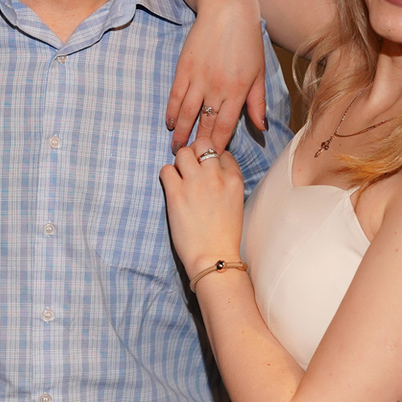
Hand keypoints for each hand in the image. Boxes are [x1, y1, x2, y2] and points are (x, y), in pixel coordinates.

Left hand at [158, 144, 245, 279]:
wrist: (213, 257)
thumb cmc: (224, 235)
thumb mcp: (236, 202)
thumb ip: (226, 182)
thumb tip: (211, 170)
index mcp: (234, 179)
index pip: (222, 152)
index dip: (213, 159)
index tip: (207, 169)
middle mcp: (216, 176)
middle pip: (203, 144)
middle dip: (195, 152)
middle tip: (191, 166)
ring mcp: (195, 183)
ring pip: (183, 153)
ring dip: (180, 162)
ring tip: (180, 176)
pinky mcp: (176, 193)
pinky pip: (166, 170)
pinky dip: (167, 175)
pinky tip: (172, 187)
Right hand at [166, 0, 268, 152]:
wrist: (228, 10)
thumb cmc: (248, 41)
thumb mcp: (259, 73)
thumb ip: (257, 102)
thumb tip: (261, 128)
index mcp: (238, 92)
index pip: (225, 128)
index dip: (218, 146)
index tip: (212, 159)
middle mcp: (217, 88)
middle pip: (205, 124)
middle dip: (198, 145)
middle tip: (192, 160)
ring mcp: (198, 79)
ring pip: (187, 114)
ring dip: (181, 133)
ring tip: (176, 147)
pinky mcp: (184, 68)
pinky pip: (175, 96)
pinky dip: (171, 111)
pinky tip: (169, 122)